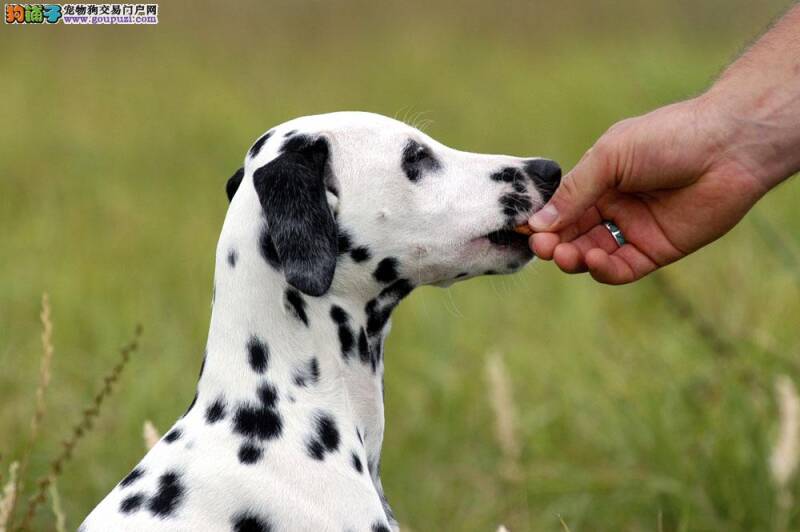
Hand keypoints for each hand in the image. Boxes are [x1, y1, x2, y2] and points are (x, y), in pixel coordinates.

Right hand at [528, 97, 769, 283]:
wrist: (728, 147)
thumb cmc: (667, 138)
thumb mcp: (610, 158)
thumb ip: (574, 192)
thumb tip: (536, 224)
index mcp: (598, 180)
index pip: (560, 208)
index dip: (541, 221)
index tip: (524, 229)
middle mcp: (612, 206)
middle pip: (571, 234)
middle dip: (553, 243)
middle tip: (541, 247)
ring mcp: (633, 230)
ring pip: (591, 254)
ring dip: (573, 258)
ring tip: (564, 255)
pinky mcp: (656, 251)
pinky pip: (621, 268)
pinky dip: (603, 270)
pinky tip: (594, 260)